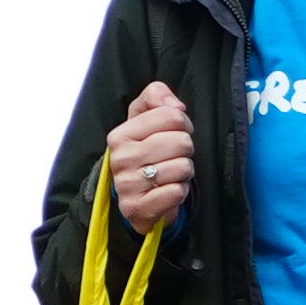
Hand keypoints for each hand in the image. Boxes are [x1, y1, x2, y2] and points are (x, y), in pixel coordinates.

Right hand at [102, 84, 194, 235]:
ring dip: (184, 173)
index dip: (183, 125)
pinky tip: (168, 191)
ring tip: (170, 175)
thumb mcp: (144, 118)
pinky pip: (176, 192)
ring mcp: (127, 185)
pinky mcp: (137, 208)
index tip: (175, 134)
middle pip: (181, 141)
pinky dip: (179, 192)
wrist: (136, 197)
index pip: (171, 116)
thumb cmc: (145, 153)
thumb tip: (176, 105)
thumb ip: (156, 96)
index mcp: (120, 134)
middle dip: (185, 150)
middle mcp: (120, 158)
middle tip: (173, 157)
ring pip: (182, 167)